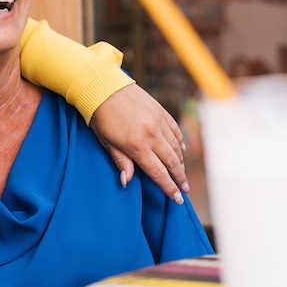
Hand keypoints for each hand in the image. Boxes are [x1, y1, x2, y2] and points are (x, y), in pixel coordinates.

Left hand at [89, 83, 188, 203]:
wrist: (104, 87)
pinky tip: (180, 150)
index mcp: (137, 146)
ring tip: (182, 174)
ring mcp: (158, 122)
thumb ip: (121, 162)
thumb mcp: (107, 143)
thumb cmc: (101, 118)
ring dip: (180, 162)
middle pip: (171, 162)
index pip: (158, 173)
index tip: (177, 199)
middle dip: (179, 178)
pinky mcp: (161, 112)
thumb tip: (127, 182)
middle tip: (185, 190)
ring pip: (175, 147)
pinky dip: (179, 142)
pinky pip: (175, 130)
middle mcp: (152, 135)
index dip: (169, 188)